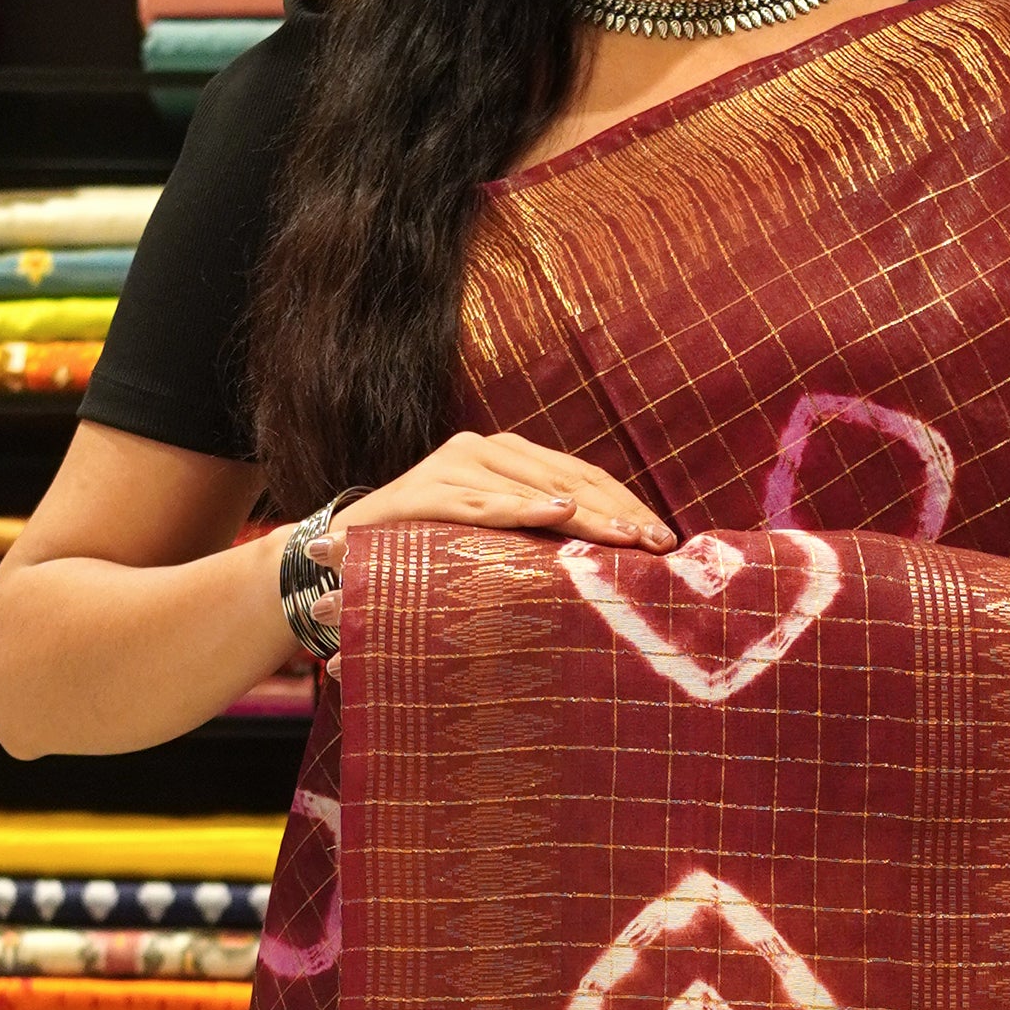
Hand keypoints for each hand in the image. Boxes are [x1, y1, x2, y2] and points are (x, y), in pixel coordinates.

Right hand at [312, 430, 672, 562]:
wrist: (345, 551)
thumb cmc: (427, 552)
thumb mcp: (491, 542)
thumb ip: (537, 536)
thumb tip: (611, 560)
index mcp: (507, 457)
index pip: (582, 476)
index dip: (626, 504)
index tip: (664, 540)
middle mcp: (484, 449)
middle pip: (568, 478)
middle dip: (618, 513)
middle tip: (657, 545)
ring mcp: (454, 465)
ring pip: (534, 487)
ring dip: (585, 515)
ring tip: (624, 538)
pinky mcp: (426, 491)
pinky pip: (481, 503)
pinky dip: (520, 508)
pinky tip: (557, 512)